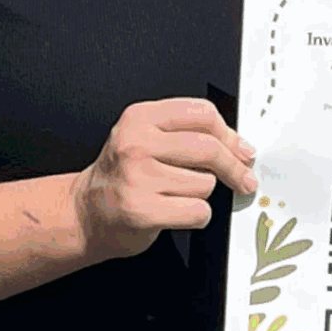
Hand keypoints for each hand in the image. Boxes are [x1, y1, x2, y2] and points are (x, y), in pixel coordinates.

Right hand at [74, 98, 257, 259]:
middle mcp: (136, 143)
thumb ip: (186, 135)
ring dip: (201, 195)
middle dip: (234, 168)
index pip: (202, 114)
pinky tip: (176, 213)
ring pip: (205, 183)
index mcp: (140, 118)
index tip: (242, 151)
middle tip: (244, 179)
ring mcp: (137, 177)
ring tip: (177, 196)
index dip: (230, 135)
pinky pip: (197, 211)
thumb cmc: (122, 178)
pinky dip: (197, 217)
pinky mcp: (142, 210)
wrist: (87, 213)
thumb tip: (238, 147)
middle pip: (209, 148)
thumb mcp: (145, 140)